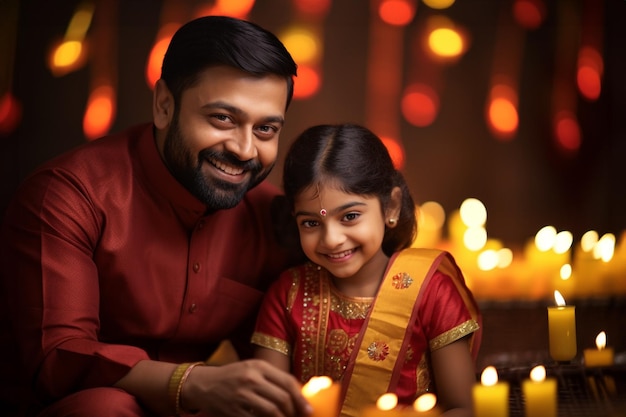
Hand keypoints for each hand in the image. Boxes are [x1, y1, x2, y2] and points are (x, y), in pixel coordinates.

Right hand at [183, 359, 312, 416]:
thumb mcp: (252, 369)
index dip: (301, 397)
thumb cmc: (233, 376)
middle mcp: (251, 379)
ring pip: (273, 412)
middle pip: (283, 398)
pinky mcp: (235, 411)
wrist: (203, 384)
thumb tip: (298, 394)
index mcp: (259, 366)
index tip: (309, 409)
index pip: (288, 381)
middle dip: (294, 411)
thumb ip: (272, 378)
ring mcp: (242, 395)